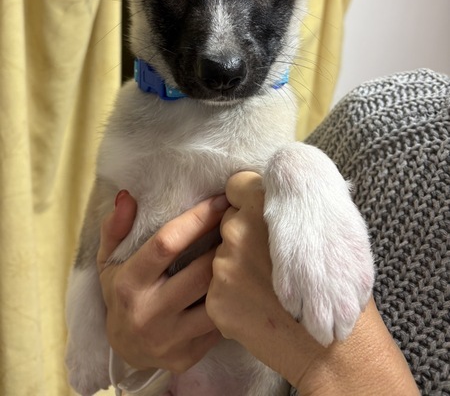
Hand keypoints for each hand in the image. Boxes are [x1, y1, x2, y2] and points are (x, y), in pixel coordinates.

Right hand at [97, 190, 228, 372]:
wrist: (123, 350)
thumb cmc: (121, 293)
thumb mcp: (109, 261)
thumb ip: (116, 228)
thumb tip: (127, 197)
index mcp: (129, 283)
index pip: (167, 244)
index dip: (198, 218)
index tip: (221, 201)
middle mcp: (147, 313)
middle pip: (199, 271)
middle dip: (224, 243)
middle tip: (240, 223)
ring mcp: (169, 339)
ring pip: (215, 299)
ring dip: (231, 273)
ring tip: (243, 251)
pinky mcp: (187, 357)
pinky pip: (219, 323)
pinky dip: (230, 300)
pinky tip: (237, 283)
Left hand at [206, 172, 418, 395]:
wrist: (333, 347)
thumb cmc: (337, 283)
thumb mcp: (322, 230)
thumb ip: (289, 211)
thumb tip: (276, 195)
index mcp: (263, 207)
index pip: (238, 185)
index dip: (247, 199)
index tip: (256, 212)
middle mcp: (237, 231)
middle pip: (229, 223)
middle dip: (244, 237)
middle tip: (269, 259)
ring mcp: (223, 266)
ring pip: (223, 257)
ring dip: (238, 268)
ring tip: (268, 288)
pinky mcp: (216, 300)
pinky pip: (218, 290)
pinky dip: (234, 298)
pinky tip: (260, 308)